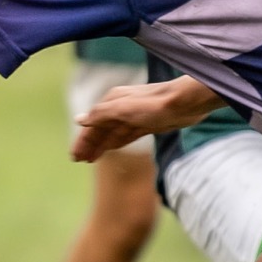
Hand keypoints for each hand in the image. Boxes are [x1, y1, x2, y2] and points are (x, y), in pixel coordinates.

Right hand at [70, 78, 215, 161]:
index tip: (75, 156)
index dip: (83, 140)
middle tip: (80, 160)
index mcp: (112, 101)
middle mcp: (121, 108)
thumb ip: (100, 115)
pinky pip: (126, 135)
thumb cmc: (154, 104)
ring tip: (91, 158)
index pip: (92, 124)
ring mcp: (135, 116)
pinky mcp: (148, 124)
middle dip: (90, 144)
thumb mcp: (122, 109)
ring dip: (101, 145)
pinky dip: (117, 142)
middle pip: (101, 129)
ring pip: (113, 133)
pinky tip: (112, 148)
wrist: (186, 103)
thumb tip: (79, 120)